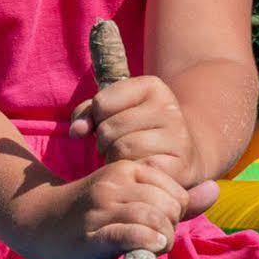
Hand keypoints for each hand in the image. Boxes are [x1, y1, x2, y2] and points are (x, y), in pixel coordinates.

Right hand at [34, 159, 217, 258]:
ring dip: (161, 239)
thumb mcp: (133, 199)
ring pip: (153, 218)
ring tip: (151, 247)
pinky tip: (149, 247)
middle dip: (171, 227)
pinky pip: (129, 233)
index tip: (160, 226)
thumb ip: (175, 198)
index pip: (176, 191)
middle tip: (156, 240)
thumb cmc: (93, 215)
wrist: (39, 222)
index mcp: (127, 169)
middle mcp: (115, 182)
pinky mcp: (92, 233)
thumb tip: (216, 190)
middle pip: (168, 205)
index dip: (177, 213)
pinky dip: (146, 241)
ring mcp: (102, 207)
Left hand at [66, 72, 196, 176]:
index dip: (97, 119)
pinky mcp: (179, 163)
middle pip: (109, 128)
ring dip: (115, 159)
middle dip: (104, 143)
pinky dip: (131, 172)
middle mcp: (168, 107)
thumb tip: (76, 131)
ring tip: (126, 158)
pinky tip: (138, 169)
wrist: (182, 156)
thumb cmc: (139, 132)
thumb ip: (88, 114)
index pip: (101, 102)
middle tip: (117, 147)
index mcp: (152, 86)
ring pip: (122, 148)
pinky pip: (138, 168)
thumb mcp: (114, 112)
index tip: (112, 125)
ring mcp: (177, 135)